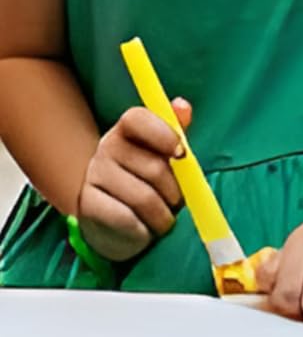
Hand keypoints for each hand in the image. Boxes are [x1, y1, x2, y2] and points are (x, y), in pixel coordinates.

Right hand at [76, 97, 191, 263]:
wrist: (112, 222)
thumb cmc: (148, 182)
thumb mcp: (165, 155)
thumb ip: (176, 130)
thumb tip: (182, 105)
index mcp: (126, 129)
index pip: (138, 119)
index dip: (164, 135)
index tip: (182, 155)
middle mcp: (106, 147)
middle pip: (153, 167)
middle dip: (175, 191)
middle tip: (178, 203)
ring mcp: (93, 175)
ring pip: (143, 197)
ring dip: (162, 215)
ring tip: (165, 220)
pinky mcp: (86, 205)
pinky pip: (125, 218)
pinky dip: (143, 229)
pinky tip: (145, 231)